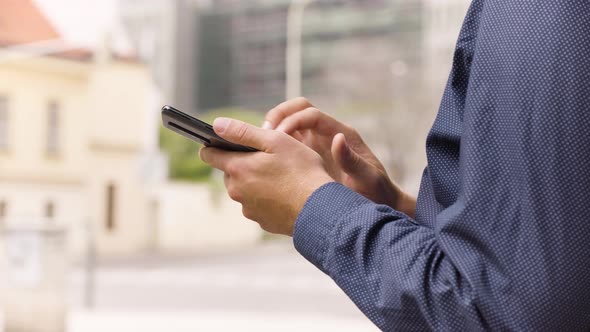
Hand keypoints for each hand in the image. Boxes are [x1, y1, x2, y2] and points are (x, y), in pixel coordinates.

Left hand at [199, 117, 332, 235]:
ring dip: (256, 182)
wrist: (321, 209)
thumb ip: (243, 131)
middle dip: (243, 164)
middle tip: (269, 158)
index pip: (209, 155)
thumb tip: (217, 124)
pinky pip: (259, 205)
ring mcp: (249, 209)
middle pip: (230, 172)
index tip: (225, 142)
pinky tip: (286, 193)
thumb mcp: (275, 141)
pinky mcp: (263, 222)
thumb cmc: (301, 171)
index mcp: (237, 169)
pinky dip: (268, 198)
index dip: (215, 145)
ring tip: (281, 176)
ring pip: (245, 189)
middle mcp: (237, 192)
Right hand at [264, 97, 415, 217]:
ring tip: (258, 148)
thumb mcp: (367, 179)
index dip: (292, 121)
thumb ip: (352, 161)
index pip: (311, 115)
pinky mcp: (308, 158)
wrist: (377, 205)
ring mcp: (316, 145)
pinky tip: (263, 163)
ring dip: (272, 131)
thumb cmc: (375, 192)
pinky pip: (287, 144)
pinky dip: (273, 147)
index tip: (278, 136)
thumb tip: (338, 139)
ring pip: (288, 125)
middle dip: (278, 117)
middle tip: (263, 136)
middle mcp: (327, 135)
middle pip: (297, 110)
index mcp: (341, 134)